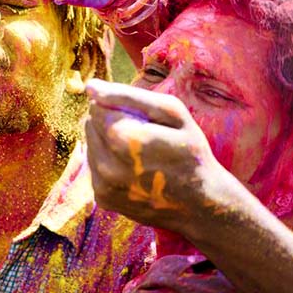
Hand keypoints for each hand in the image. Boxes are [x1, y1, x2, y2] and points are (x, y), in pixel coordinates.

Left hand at [84, 79, 226, 233]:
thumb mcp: (172, 113)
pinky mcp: (103, 199)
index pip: (97, 106)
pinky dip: (110, 164)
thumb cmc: (191, 152)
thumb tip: (90, 87)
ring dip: (108, 144)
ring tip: (140, 154)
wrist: (202, 205)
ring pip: (90, 146)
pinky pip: (95, 168)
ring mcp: (103, 186)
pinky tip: (134, 170)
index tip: (142, 119)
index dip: (119, 107)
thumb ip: (127, 96)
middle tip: (144, 136)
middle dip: (111, 124)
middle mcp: (106, 165)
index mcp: (122, 138)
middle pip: (90, 125)